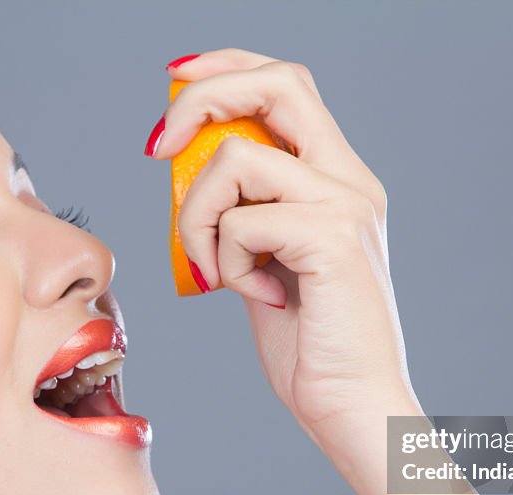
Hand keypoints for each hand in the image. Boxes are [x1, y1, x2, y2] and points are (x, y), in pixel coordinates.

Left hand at [149, 48, 415, 475]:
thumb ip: (241, 213)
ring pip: (236, 159)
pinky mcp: (332, 239)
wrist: (353, 407)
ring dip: (198, 216)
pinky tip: (253, 295)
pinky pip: (242, 221)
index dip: (229, 69)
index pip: (287, 86)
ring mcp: (346, 206)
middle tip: (160, 147)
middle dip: (204, 99)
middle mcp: (351, 182)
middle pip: (277, 84)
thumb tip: (186, 175)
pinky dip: (225, 260)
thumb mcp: (264, 261)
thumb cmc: (310, 345)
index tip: (177, 85)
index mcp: (339, 181)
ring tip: (215, 269)